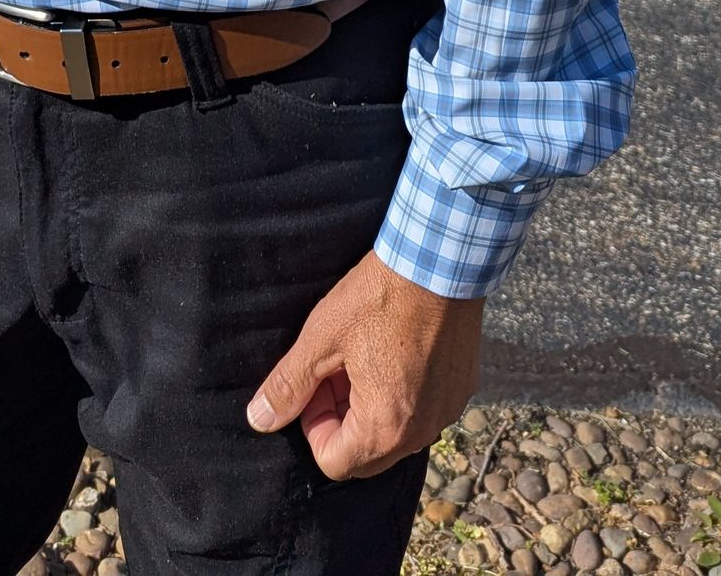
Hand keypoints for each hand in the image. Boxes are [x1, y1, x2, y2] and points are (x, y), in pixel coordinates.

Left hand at [246, 250, 483, 479]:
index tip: (315, 384)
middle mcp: (421, 432)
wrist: (441, 259)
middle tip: (335, 371)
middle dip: (341, 419)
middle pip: (366, 454)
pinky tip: (395, 351)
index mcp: (384, 428)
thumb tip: (259, 419)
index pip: (334, 461)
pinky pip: (423, 411)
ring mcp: (446, 411)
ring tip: (363, 358)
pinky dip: (403, 395)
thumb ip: (289, 384)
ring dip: (371, 408)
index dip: (313, 426)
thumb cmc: (379, 297)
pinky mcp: (461, 389)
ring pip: (396, 433)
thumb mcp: (323, 337)